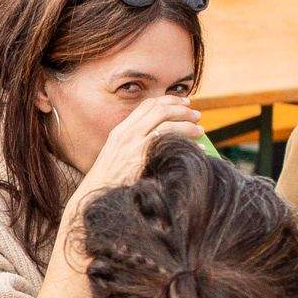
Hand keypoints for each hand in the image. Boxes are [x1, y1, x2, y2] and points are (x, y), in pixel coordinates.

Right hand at [70, 91, 205, 209]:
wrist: (96, 197)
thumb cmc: (109, 183)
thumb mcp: (117, 157)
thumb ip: (134, 145)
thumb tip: (162, 139)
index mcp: (120, 131)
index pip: (147, 105)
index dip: (168, 100)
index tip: (183, 103)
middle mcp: (127, 133)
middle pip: (159, 109)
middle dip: (182, 109)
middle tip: (196, 115)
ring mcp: (134, 144)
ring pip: (167, 122)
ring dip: (188, 124)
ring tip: (200, 130)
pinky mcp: (143, 156)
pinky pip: (170, 141)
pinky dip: (188, 142)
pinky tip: (198, 149)